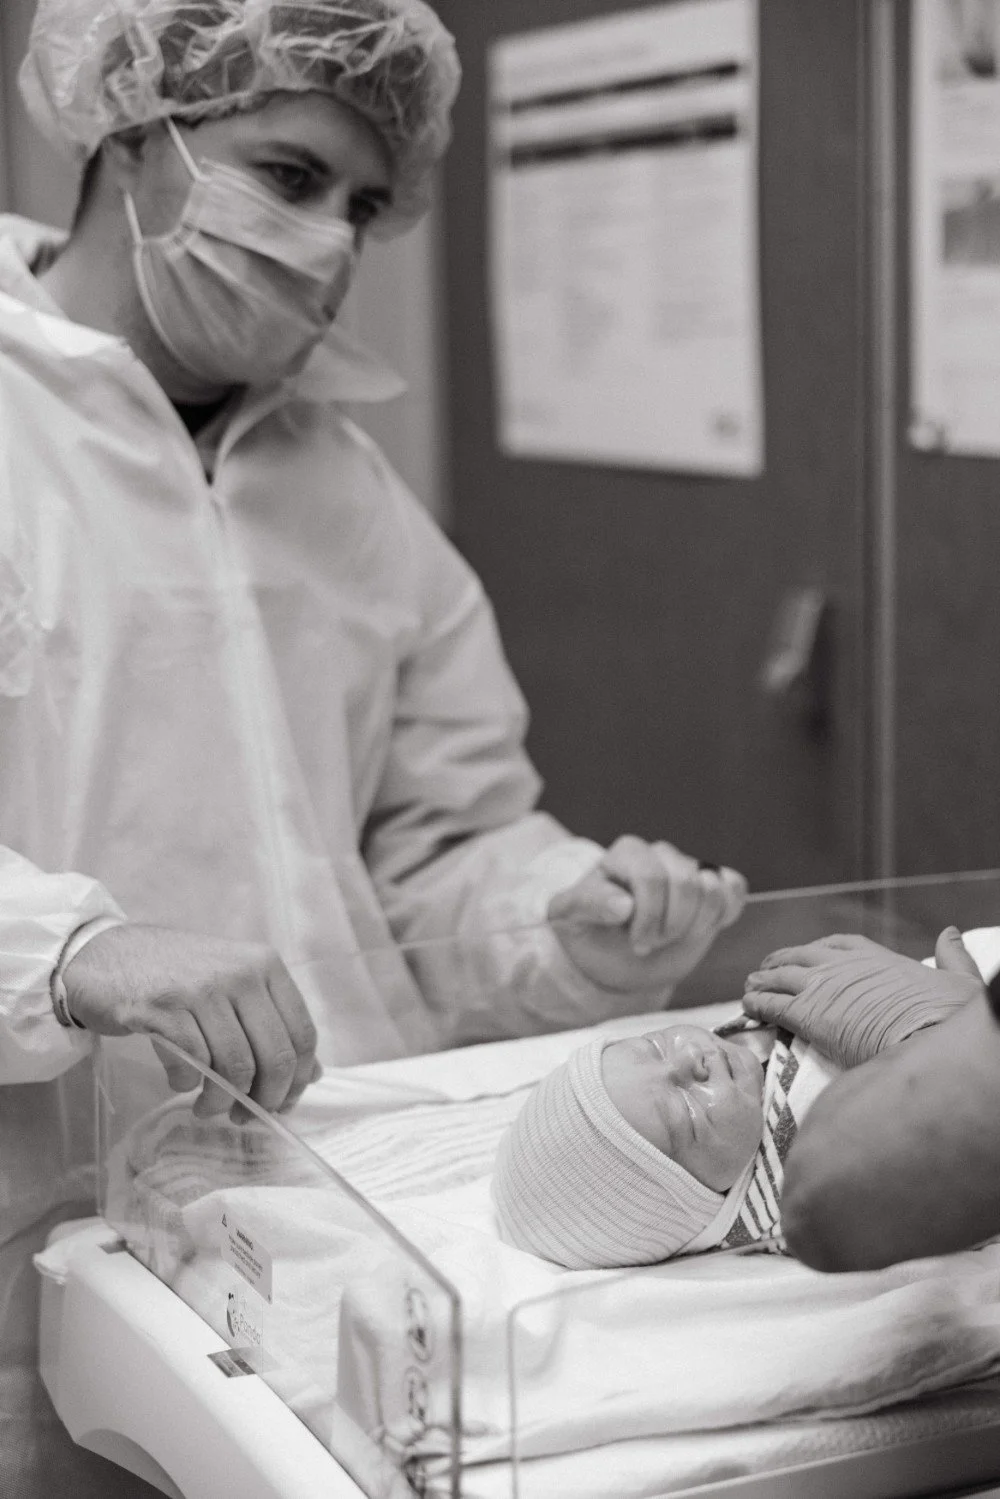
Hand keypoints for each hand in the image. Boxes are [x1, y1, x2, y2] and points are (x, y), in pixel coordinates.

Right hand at [63, 923, 320, 1118]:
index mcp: (265, 965)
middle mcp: (240, 972)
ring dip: (222, 1101)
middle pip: (274, 1056)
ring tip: (207, 1107)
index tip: (281, 1104)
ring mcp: (202, 989)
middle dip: (264, 1099)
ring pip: (234, 1067)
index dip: (296, 1080)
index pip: (301, 1034)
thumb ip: (271, 1023)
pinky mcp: (163, 1008)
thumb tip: (312, 1074)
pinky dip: (187, 1085)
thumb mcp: (233, 986)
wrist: (106, 953)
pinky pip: (192, 1065)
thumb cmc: (175, 975)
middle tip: (244, 1116)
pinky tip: (180, 1081)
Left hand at [547, 837, 746, 995]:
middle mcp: (659, 855)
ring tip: (672, 937)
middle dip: (671, 926)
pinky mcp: (712, 887)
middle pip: (687, 884)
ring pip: (712, 888)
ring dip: (695, 926)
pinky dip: (725, 912)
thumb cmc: (590, 932)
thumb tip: (624, 904)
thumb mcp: (569, 919)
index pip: (651, 877)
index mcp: (625, 854)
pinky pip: (734, 888)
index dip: (648, 918)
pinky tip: (702, 927)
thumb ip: (589, 904)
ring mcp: (688, 869)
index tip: (635, 943)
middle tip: (651, 943)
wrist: (615, 957)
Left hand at [742, 927, 982, 1067]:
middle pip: (799, 956)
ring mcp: (821, 986)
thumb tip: (952, 933)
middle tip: (765, 971)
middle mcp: (842, 965)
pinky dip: (756, 1005)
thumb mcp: (959, 978)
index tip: (807, 955)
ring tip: (749, 988)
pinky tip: (747, 1008)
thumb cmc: (948, 1015)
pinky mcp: (807, 1014)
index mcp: (874, 956)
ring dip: (761, 983)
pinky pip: (771, 1005)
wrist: (929, 1036)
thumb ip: (952, 955)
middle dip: (779, 963)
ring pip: (779, 978)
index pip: (836, 944)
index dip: (817, 950)